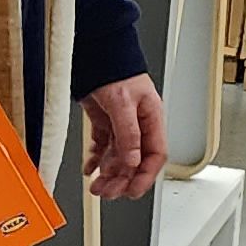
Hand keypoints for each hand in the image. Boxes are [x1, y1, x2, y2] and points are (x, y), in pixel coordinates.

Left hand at [81, 74, 165, 201]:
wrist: (96, 53)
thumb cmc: (115, 68)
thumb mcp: (123, 102)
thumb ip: (128, 132)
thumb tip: (132, 160)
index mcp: (151, 119)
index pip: (155, 156)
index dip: (145, 176)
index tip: (132, 191)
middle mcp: (138, 125)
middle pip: (135, 161)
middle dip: (122, 179)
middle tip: (107, 192)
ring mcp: (121, 125)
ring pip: (118, 158)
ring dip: (108, 173)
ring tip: (96, 186)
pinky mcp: (105, 122)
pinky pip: (103, 147)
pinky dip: (96, 159)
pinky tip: (90, 168)